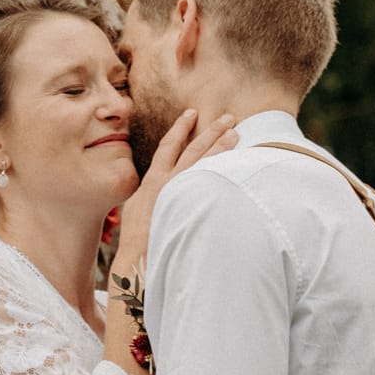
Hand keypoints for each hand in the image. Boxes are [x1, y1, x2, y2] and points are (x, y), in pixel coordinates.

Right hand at [115, 109, 238, 273]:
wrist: (137, 259)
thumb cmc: (137, 243)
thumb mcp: (138, 213)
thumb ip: (152, 199)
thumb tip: (159, 197)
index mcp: (152, 181)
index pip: (168, 146)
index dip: (180, 128)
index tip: (192, 114)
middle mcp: (166, 181)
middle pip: (192, 148)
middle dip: (209, 131)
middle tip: (227, 117)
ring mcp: (179, 191)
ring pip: (203, 161)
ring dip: (220, 145)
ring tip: (235, 131)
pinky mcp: (189, 203)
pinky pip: (209, 179)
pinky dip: (222, 167)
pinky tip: (237, 160)